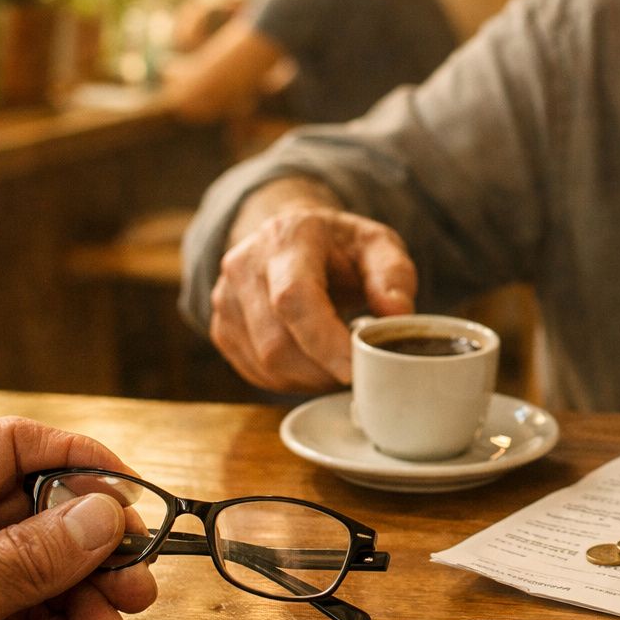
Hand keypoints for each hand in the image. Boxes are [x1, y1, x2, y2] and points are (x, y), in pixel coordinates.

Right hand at [211, 201, 417, 390]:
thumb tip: (397, 316)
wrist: (291, 238)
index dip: (323, 341)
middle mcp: (244, 266)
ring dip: (309, 379)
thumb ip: (393, 276)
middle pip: (276, 341)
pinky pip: (255, 371)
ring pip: (265, 363)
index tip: (354, 370)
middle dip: (322, 370)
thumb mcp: (377, 245)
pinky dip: (290, 381)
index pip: (294, 297)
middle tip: (359, 373)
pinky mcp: (221, 328)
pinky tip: (314, 366)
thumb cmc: (339, 246)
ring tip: (339, 366)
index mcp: (286, 238)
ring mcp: (225, 299)